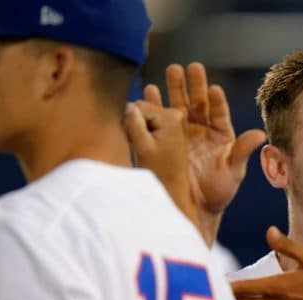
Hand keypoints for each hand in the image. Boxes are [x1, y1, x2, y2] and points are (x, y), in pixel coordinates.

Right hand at [124, 99, 188, 214]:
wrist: (174, 192)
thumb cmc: (159, 172)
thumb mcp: (143, 146)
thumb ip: (133, 122)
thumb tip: (127, 105)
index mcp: (170, 117)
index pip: (138, 106)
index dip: (130, 121)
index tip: (137, 140)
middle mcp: (174, 116)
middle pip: (142, 109)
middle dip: (135, 124)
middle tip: (141, 145)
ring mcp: (174, 124)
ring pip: (144, 118)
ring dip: (139, 130)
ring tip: (145, 148)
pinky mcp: (170, 132)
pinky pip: (150, 125)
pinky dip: (144, 134)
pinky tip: (148, 149)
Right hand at [165, 63, 265, 239]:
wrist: (196, 207)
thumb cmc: (220, 190)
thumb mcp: (234, 171)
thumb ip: (243, 151)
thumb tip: (260, 135)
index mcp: (221, 134)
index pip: (219, 112)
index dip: (217, 100)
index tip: (214, 89)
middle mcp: (203, 129)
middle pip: (198, 102)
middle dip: (194, 84)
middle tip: (190, 67)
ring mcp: (184, 132)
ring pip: (179, 105)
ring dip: (175, 88)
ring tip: (172, 70)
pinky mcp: (167, 139)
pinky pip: (160, 118)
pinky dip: (155, 105)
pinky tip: (150, 91)